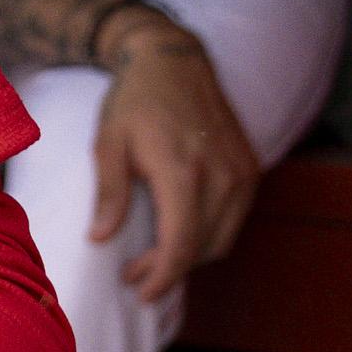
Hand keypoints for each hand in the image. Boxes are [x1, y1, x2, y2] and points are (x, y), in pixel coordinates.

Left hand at [90, 16, 260, 303]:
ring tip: (155, 258)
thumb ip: (109, 194)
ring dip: (191, 256)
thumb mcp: (109, 144)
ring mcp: (242, 171)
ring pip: (223, 239)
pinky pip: (235, 219)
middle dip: (169, 270)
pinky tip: (181, 233)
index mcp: (183, 171)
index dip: (161, 277)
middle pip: (202, 248)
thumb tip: (100, 239)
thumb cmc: (134, 101)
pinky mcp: (251, 167)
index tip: (139, 292)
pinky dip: (210, 235)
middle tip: (133, 274)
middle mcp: (222, 175)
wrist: (173, 59)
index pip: (181, 245)